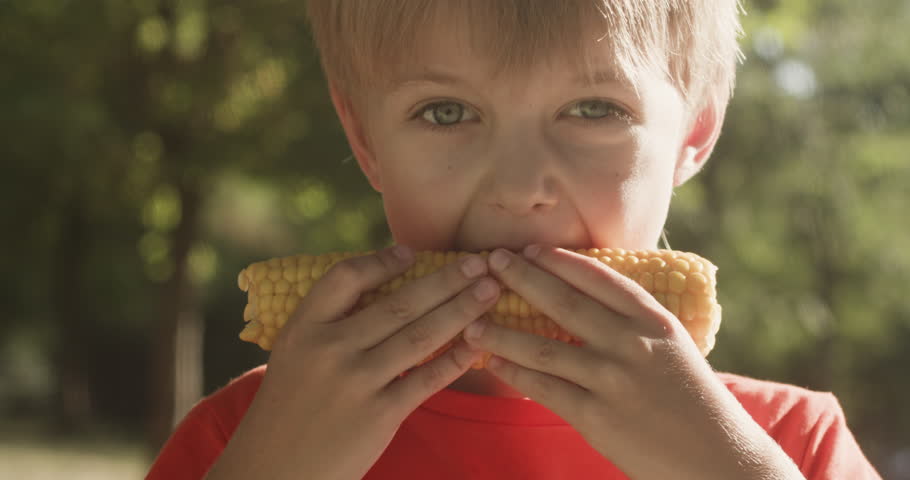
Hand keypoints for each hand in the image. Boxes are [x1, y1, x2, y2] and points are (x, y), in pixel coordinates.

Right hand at [206, 246, 499, 479]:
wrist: (274, 470)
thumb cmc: (290, 408)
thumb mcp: (294, 355)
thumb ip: (330, 324)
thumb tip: (382, 286)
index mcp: (303, 328)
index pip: (345, 278)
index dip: (381, 261)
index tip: (411, 253)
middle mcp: (330, 350)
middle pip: (398, 303)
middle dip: (445, 279)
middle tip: (480, 262)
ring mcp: (357, 382)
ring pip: (420, 335)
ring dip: (461, 309)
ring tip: (490, 290)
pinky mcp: (380, 414)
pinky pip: (428, 378)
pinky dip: (456, 357)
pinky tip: (478, 341)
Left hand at [462, 246, 804, 479]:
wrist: (718, 459)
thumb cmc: (694, 401)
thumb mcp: (673, 347)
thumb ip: (635, 322)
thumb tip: (588, 295)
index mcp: (653, 320)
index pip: (598, 277)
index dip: (559, 260)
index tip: (530, 247)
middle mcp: (631, 343)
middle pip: (563, 301)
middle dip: (521, 276)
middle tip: (491, 260)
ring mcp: (612, 380)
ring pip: (542, 347)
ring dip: (501, 331)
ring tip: (471, 320)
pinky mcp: (597, 417)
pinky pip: (544, 388)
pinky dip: (515, 373)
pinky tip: (494, 362)